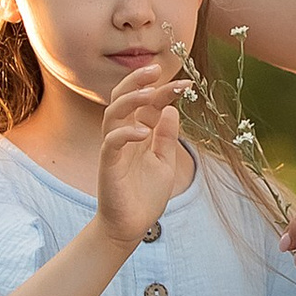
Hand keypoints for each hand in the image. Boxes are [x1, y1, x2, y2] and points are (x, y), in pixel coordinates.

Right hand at [94, 61, 182, 246]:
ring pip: (114, 113)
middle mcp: (125, 135)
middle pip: (123, 97)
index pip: (149, 103)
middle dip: (137, 80)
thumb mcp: (165, 162)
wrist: (131, 226)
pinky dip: (126, 134)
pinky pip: (111, 142)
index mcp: (139, 133)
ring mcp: (115, 149)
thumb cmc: (146, 195)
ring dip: (130, 99)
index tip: (187, 84)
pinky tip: (143, 133)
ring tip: (150, 93)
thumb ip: (167, 136)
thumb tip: (172, 109)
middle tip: (155, 69)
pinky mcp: (108, 165)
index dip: (166, 91)